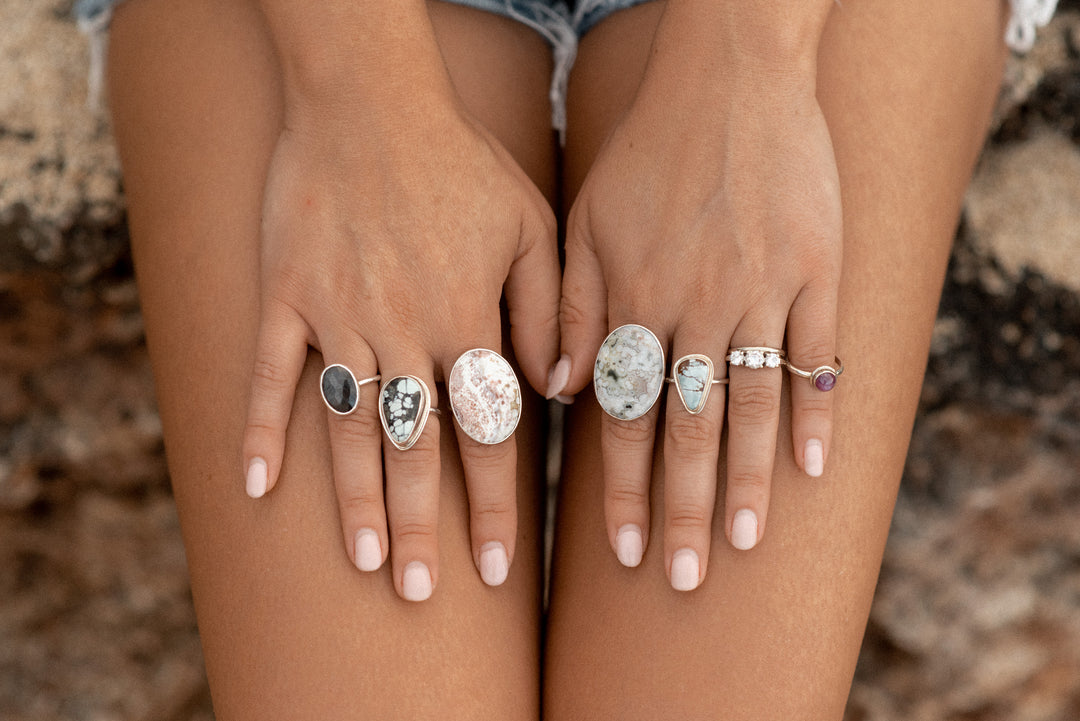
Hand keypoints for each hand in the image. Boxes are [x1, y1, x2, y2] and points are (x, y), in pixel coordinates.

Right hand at [240, 88, 559, 601]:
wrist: (368, 100)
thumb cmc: (458, 160)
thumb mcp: (529, 224)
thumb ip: (546, 309)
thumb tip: (555, 389)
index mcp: (466, 319)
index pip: (487, 432)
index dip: (494, 503)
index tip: (497, 566)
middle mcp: (403, 331)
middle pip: (418, 448)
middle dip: (426, 524)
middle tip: (424, 590)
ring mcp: (337, 316)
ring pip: (350, 427)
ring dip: (357, 499)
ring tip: (366, 560)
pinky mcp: (285, 296)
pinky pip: (267, 373)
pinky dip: (258, 429)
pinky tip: (254, 486)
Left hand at [559, 20, 841, 589]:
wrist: (732, 75)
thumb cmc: (648, 151)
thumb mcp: (584, 220)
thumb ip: (568, 308)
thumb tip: (557, 391)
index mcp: (635, 300)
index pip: (622, 415)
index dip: (620, 487)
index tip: (623, 550)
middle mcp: (695, 307)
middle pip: (688, 428)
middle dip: (684, 509)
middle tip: (686, 576)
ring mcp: (761, 290)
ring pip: (751, 404)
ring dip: (750, 481)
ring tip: (746, 542)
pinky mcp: (817, 269)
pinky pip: (818, 353)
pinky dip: (817, 412)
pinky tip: (816, 467)